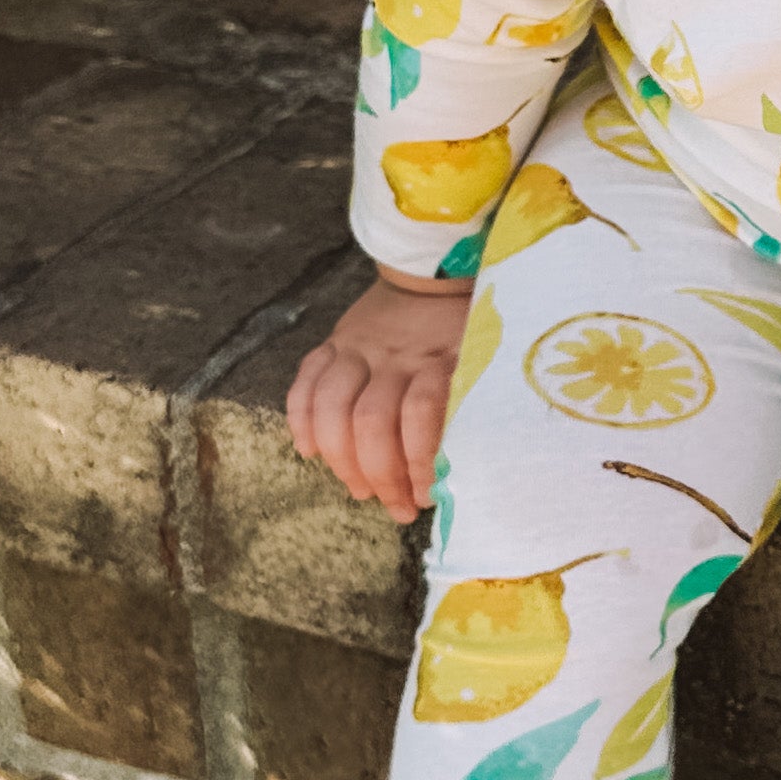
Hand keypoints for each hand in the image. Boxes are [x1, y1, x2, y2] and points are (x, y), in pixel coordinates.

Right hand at [285, 271, 473, 526]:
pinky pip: (305, 382)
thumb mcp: (479, 361)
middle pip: (371, 421)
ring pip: (332, 407)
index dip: (419, 463)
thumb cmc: (462, 331)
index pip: (420, 416)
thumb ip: (466, 405)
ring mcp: (357, 348)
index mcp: (438, 360)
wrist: (434, 273)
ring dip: (340, 458)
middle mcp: (394, 355)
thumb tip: (456, 472)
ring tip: (359, 489)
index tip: (425, 496)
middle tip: (395, 506)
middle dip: (379, 474)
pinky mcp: (333, 343)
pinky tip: (310, 451)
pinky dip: (300, 420)